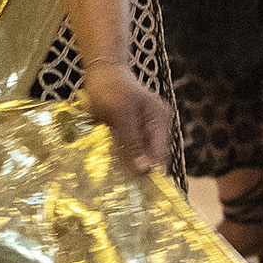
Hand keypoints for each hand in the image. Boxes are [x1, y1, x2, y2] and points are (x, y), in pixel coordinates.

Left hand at [76, 60, 174, 176]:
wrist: (102, 69)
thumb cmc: (109, 87)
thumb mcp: (119, 114)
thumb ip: (132, 142)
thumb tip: (145, 170)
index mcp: (159, 120)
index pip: (160, 155)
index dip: (152, 173)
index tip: (141, 193)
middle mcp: (157, 125)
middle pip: (152, 156)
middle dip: (139, 170)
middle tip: (125, 186)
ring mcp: (147, 126)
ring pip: (140, 154)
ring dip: (129, 164)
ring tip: (118, 176)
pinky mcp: (134, 128)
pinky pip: (131, 147)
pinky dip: (123, 156)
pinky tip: (112, 163)